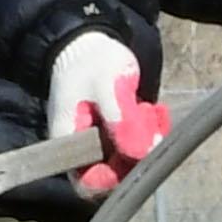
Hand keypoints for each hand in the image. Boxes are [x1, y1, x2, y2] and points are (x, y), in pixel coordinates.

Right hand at [43, 29, 166, 190]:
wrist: (91, 40)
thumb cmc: (91, 61)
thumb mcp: (107, 86)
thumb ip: (122, 120)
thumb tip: (141, 154)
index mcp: (68, 141)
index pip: (88, 181)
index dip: (114, 177)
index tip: (136, 154)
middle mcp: (82, 148)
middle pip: (112, 173)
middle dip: (137, 154)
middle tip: (150, 125)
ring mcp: (99, 140)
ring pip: (127, 159)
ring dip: (146, 140)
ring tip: (151, 111)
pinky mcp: (114, 131)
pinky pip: (133, 144)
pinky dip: (148, 131)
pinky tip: (153, 110)